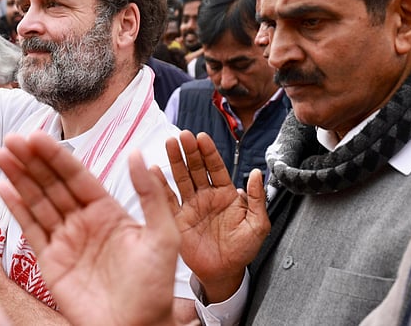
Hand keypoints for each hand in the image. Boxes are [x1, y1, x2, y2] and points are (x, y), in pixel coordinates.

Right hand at [0, 131, 179, 325]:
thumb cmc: (156, 287)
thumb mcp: (163, 237)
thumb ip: (151, 195)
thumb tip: (140, 154)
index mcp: (108, 211)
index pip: (77, 176)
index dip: (56, 156)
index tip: (37, 135)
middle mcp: (84, 221)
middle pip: (52, 184)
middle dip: (32, 161)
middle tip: (13, 138)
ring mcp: (66, 240)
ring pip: (38, 202)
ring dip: (19, 178)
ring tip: (2, 155)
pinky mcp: (51, 262)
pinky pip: (31, 230)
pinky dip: (17, 209)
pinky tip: (4, 188)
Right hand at [159, 130, 268, 302]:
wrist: (224, 273)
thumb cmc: (243, 250)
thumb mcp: (257, 225)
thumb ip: (256, 199)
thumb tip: (257, 173)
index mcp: (225, 194)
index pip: (216, 167)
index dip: (209, 152)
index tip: (202, 138)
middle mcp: (206, 196)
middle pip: (196, 168)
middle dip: (190, 151)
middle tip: (183, 136)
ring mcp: (190, 206)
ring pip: (181, 178)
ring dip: (175, 161)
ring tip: (169, 144)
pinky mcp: (177, 219)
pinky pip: (167, 200)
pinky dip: (160, 186)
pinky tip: (153, 172)